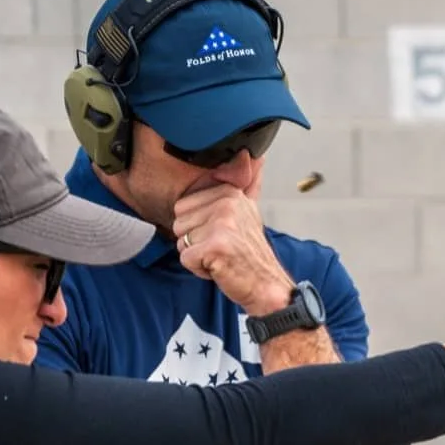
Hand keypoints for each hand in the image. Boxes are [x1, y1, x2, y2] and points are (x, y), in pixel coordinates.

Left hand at [172, 185, 293, 313]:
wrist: (266, 285)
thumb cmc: (250, 255)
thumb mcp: (246, 214)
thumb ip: (238, 189)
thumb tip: (248, 159)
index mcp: (230, 193)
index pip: (182, 206)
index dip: (197, 227)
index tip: (221, 235)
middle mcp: (227, 204)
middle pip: (179, 223)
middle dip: (194, 242)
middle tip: (221, 248)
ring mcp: (221, 224)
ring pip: (181, 241)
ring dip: (197, 256)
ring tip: (221, 257)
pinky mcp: (215, 246)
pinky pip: (185, 258)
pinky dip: (199, 269)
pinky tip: (219, 267)